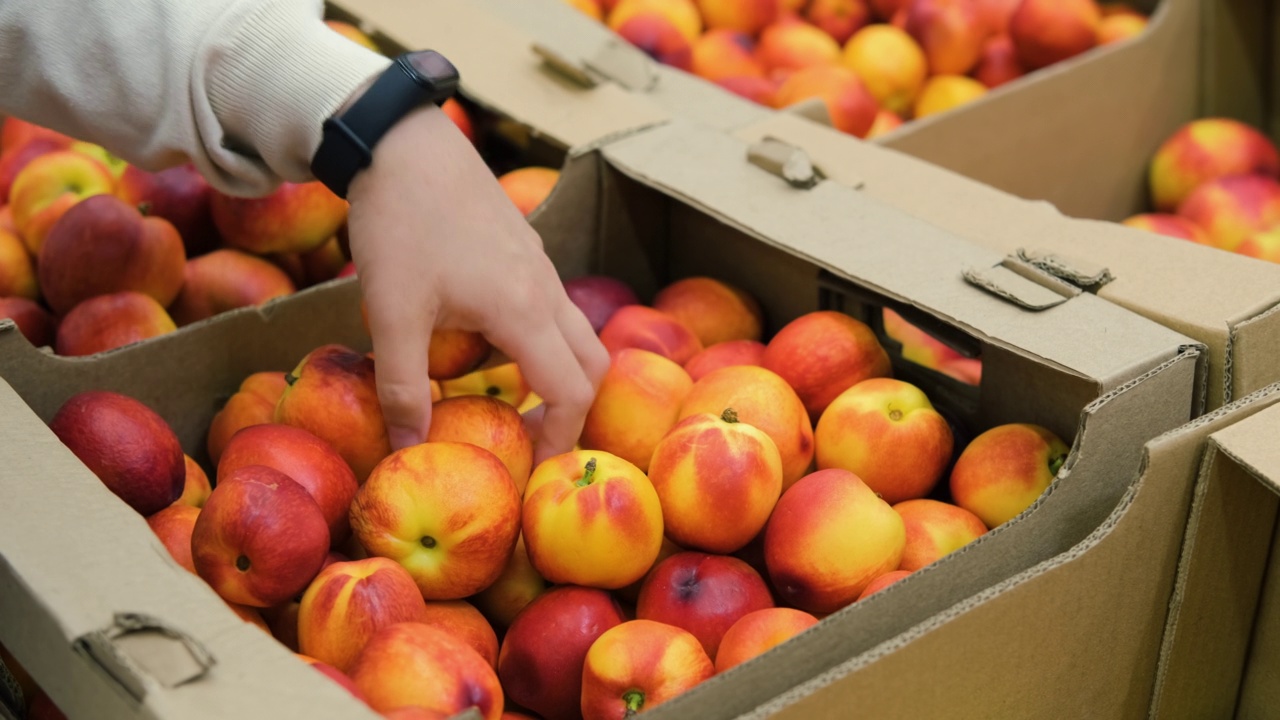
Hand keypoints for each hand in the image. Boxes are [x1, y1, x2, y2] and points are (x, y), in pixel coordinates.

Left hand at [345, 104, 608, 463]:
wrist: (402, 141)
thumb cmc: (399, 225)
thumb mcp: (391, 312)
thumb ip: (402, 386)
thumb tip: (409, 449)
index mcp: (525, 311)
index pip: (574, 392)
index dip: (561, 440)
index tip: (533, 468)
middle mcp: (546, 289)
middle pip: (593, 364)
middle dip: (576, 410)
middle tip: (535, 440)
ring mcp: (539, 264)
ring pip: (575, 331)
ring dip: (560, 371)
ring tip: (515, 398)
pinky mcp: (524, 246)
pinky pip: (552, 305)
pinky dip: (542, 339)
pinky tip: (492, 341)